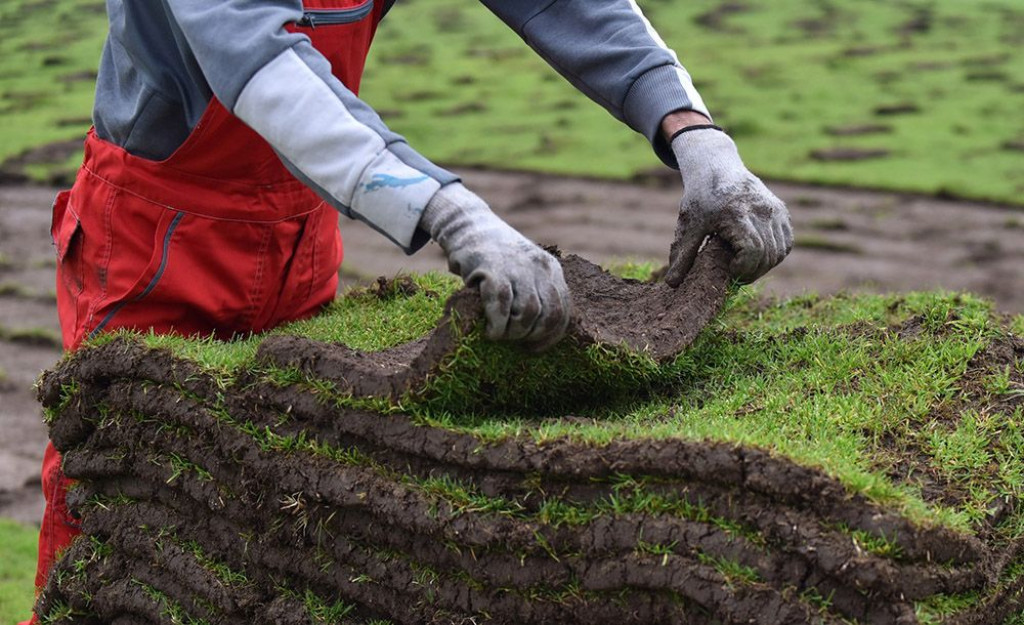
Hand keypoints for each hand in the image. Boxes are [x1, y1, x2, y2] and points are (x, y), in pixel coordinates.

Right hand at [419, 183, 570, 349]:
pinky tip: (489, 330)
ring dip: (513, 333)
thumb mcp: (524, 268)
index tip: (534, 347)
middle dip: (530, 335)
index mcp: (551, 268)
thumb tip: (539, 333)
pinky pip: (501, 306)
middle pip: (547, 315)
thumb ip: (535, 291)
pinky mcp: (492, 268)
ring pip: (528, 313)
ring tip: (498, 334)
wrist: (467, 224)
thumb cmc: (494, 256)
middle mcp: (538, 266)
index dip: (550, 336)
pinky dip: (496, 326)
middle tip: (511, 339)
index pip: (562, 310)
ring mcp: (516, 266)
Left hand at [664, 127, 792, 285]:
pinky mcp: (781, 211)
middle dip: (751, 272)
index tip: (729, 271)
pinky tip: (756, 256)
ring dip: (763, 266)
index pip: (752, 251)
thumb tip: (671, 285)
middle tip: (734, 276)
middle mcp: (761, 210)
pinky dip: (774, 255)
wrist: (717, 167)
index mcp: (737, 214)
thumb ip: (682, 256)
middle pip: (767, 255)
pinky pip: (786, 242)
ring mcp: (774, 210)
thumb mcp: (688, 226)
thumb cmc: (701, 198)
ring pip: (779, 251)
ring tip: (743, 267)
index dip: (743, 269)